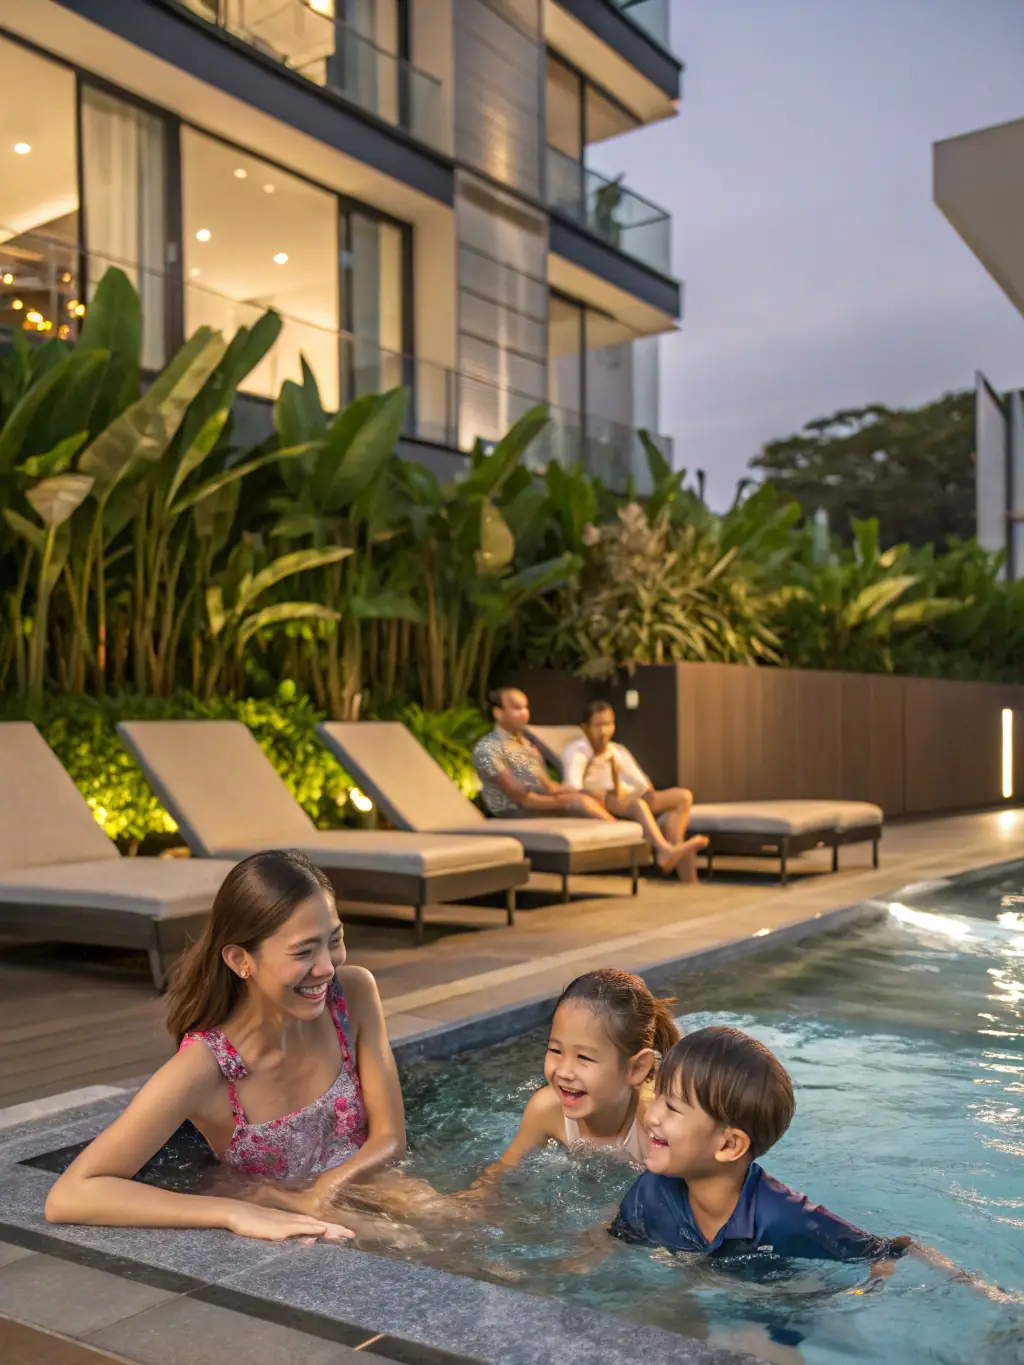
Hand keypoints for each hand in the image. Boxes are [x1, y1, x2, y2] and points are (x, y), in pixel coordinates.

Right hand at [225, 1200, 354, 1241]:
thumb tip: (305, 1241)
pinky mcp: (279, 1228)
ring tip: (343, 1234)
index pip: (316, 1225)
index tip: (345, 1234)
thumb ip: (287, 1235)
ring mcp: (286, 1223)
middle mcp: (293, 1220)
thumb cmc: (253, 1223)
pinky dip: (310, 1229)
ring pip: (312, 1225)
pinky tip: (320, 1231)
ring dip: (328, 1229)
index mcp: (292, 1221)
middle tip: (352, 1235)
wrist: (237, 1213)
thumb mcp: (273, 1232)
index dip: (331, 1229)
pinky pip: (297, 1228)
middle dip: (335, 1230)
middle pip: (318, 1224)